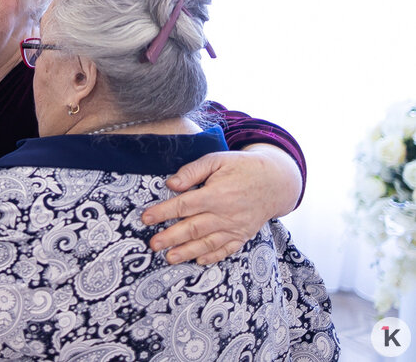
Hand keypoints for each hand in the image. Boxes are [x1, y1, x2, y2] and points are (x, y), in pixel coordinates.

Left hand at [142, 144, 301, 264]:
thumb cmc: (242, 167)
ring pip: (207, 243)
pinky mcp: (243, 235)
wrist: (276, 181)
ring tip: (169, 258)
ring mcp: (236, 227)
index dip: (163, 212)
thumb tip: (171, 184)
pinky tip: (198, 261)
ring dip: (187, 252)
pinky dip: (212, 257)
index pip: (184, 205)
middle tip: (153, 244)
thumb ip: (193, 170)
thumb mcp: (218, 159)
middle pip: (193, 228)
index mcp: (217, 193)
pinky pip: (227, 249)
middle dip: (171, 237)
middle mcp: (226, 214)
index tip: (146, 218)